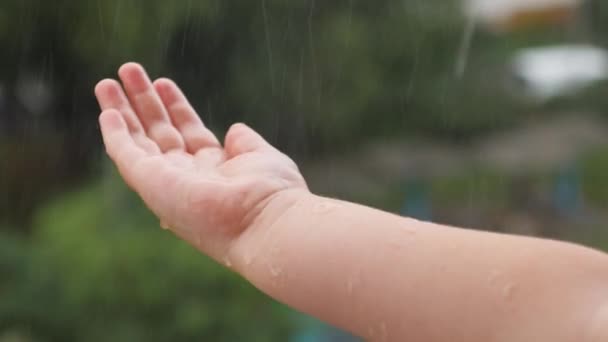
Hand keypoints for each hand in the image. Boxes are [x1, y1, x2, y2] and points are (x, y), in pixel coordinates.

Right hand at [95, 63, 307, 261]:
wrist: (266, 221)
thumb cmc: (272, 194)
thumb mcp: (260, 157)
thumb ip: (244, 143)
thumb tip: (234, 129)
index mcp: (213, 170)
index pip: (187, 133)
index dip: (175, 106)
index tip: (164, 82)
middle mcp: (187, 177)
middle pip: (158, 132)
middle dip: (143, 102)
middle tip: (128, 70)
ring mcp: (168, 182)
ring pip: (137, 141)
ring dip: (121, 110)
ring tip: (106, 81)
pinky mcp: (151, 183)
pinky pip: (127, 155)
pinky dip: (115, 134)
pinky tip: (107, 112)